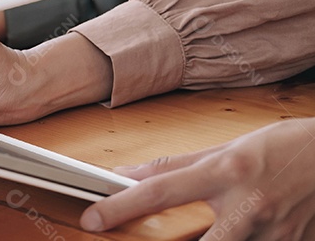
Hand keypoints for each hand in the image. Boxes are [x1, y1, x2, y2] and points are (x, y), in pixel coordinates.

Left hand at [82, 118, 314, 239]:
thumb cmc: (287, 148)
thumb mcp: (229, 147)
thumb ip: (178, 164)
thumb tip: (130, 172)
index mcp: (227, 171)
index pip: (161, 190)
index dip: (122, 206)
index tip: (93, 218)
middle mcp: (249, 204)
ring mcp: (274, 232)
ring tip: (220, 223)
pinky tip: (242, 230)